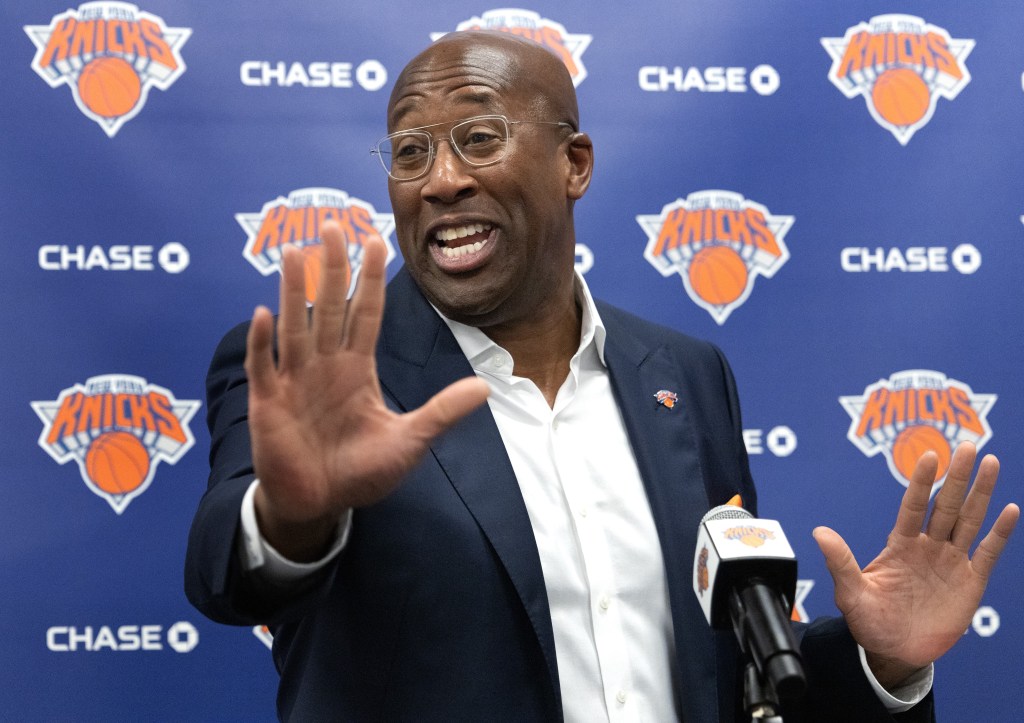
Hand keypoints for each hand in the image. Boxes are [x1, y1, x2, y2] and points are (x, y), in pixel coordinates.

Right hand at [244, 221, 488, 560]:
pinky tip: (264, 314)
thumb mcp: (409, 441)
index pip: (365, 314)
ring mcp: (295, 381)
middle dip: (332, 268)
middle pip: (330, 307)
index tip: (376, 240)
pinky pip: (265, 367)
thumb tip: (485, 387)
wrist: (320, 504)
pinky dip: (264, 344)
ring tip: (294, 252)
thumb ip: (441, 412)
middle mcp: (325, 366)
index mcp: (357, 369)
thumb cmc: (360, 471)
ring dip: (294, 291)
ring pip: (296, 327)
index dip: (371, 279)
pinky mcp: (269, 403)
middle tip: (331, 225)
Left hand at [813, 441, 1018, 688]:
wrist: (893, 652)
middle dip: (956, 477)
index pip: (912, 506)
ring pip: (968, 520)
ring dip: (980, 493)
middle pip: (945, 505)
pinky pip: (987, 553)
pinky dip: (999, 533)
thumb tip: (819, 532)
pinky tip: (1010, 510)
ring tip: (991, 463)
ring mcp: (950, 562)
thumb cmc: (869, 621)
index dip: (921, 482)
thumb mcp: (851, 592)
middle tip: (967, 446)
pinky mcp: (970, 582)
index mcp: (900, 544)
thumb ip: (840, 561)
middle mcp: (927, 547)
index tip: (929, 456)